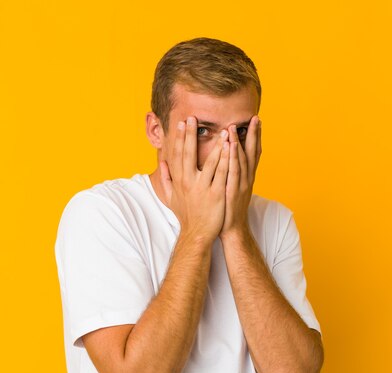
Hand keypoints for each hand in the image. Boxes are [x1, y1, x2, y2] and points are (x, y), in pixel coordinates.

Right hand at [159, 116, 230, 243]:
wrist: (197, 234)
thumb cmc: (186, 215)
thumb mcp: (171, 198)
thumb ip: (166, 180)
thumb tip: (162, 165)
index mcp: (179, 181)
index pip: (178, 155)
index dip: (180, 138)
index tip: (181, 123)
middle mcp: (188, 182)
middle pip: (188, 154)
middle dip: (190, 135)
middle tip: (193, 118)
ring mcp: (202, 188)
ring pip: (209, 162)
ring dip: (215, 144)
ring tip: (221, 130)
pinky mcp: (215, 194)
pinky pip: (222, 174)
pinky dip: (226, 160)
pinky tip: (230, 149)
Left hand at [219, 115, 261, 239]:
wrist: (230, 228)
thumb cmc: (228, 207)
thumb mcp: (232, 186)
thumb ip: (232, 171)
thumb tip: (229, 157)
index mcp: (247, 176)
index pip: (253, 152)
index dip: (256, 136)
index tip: (256, 120)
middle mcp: (247, 178)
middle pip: (252, 152)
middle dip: (254, 134)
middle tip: (255, 117)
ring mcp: (242, 184)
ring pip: (242, 159)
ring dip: (240, 142)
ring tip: (237, 126)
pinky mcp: (234, 190)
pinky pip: (233, 170)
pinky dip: (233, 157)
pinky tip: (231, 145)